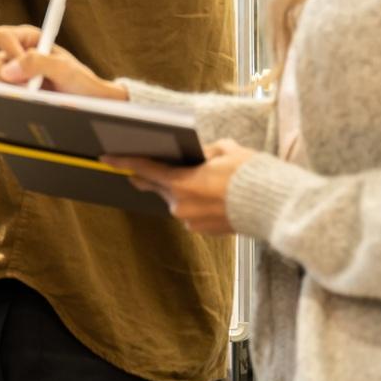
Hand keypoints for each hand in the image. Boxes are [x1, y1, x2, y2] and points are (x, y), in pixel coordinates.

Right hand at [0, 25, 127, 100]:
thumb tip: (8, 70)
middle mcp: (13, 58)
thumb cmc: (79, 82)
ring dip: (6, 93)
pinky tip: (26, 108)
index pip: (2, 37)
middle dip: (2, 77)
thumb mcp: (65, 69)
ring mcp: (8, 79)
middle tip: (25, 88)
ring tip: (32, 99)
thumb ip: (39, 62)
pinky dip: (6, 105)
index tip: (22, 65)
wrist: (87, 105)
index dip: (9, 51)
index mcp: (26, 40)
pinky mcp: (7, 97)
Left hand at [108, 141, 253, 234]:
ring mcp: (190, 220)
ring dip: (180, 188)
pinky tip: (209, 192)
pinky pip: (190, 211)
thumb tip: (197, 154)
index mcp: (182, 183)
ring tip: (198, 177)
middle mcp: (180, 205)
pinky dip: (194, 200)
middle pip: (158, 186)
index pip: (145, 169)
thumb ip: (204, 151)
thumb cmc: (251, 175)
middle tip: (142, 165)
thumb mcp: (226, 151)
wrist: (274, 207)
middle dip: (153, 175)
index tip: (106, 157)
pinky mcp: (202, 230)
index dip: (123, 162)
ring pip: (176, 199)